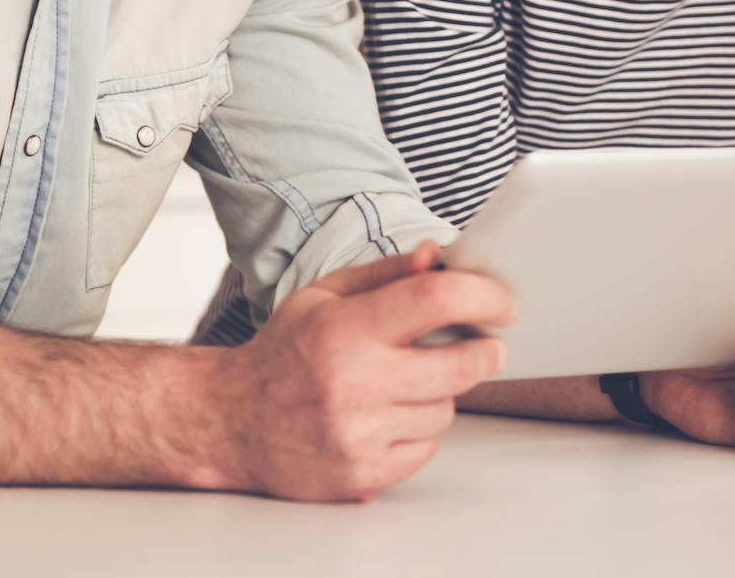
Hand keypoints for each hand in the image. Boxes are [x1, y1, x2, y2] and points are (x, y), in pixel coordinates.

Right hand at [223, 242, 514, 500]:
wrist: (232, 423)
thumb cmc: (281, 354)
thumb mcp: (324, 296)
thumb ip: (386, 274)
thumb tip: (439, 257)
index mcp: (344, 329)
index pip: (436, 300)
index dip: (484, 296)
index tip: (502, 302)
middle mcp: (354, 384)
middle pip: (462, 365)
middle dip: (485, 350)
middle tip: (484, 343)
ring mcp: (360, 436)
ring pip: (446, 411)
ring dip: (438, 393)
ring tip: (400, 384)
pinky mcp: (363, 477)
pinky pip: (425, 449)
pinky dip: (416, 432)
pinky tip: (384, 418)